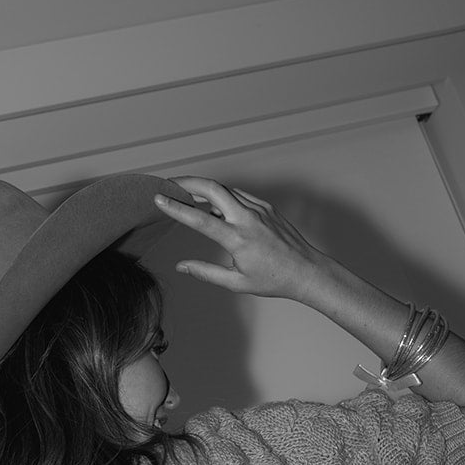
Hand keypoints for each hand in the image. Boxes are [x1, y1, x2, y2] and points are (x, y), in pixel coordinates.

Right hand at [154, 177, 324, 301]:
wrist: (306, 271)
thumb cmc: (273, 280)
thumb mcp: (236, 283)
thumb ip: (206, 272)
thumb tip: (182, 266)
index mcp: (239, 240)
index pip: (200, 219)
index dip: (176, 207)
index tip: (159, 198)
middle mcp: (249, 219)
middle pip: (213, 188)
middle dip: (188, 181)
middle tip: (170, 184)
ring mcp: (259, 210)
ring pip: (226, 190)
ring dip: (205, 189)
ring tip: (188, 195)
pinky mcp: (266, 207)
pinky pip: (239, 196)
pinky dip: (223, 198)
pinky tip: (215, 208)